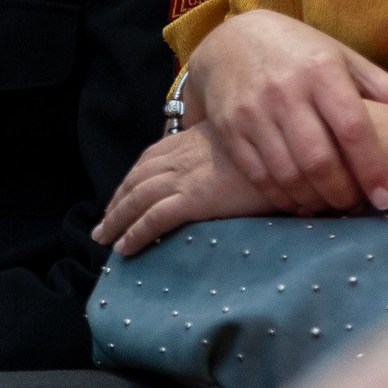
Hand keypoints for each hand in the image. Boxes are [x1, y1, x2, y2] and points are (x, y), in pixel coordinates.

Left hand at [95, 127, 268, 254]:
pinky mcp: (192, 199)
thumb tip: (222, 165)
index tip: (119, 198)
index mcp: (187, 140)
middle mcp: (178, 157)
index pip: (147, 161)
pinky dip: (134, 233)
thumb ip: (223, 150)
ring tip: (105, 239)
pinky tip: (124, 248)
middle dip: (116, 204)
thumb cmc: (270, 148)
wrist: (284, 151)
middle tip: (102, 225)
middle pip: (135, 181)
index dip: (130, 182)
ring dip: (116, 221)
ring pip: (136, 200)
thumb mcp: (239, 139)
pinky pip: (153, 219)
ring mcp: (183, 177)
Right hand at [187, 10, 387, 213]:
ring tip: (332, 205)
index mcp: (321, 69)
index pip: (352, 127)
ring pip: (287, 173)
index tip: (385, 198)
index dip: (372, 168)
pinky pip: (259, 176)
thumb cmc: (300, 52)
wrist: (229, 39)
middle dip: (343, 194)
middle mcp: (284, 90)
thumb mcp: (346, 60)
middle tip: (357, 206)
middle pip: (318, 159)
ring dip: (314, 201)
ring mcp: (252, 111)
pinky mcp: (229, 129)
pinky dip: (283, 197)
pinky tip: (301, 201)